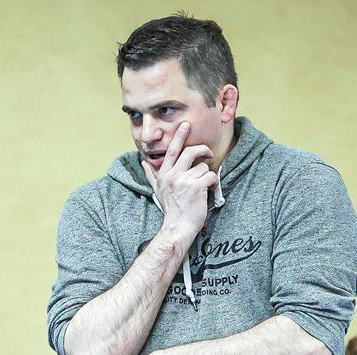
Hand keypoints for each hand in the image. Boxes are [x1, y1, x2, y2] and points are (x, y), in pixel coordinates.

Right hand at [142, 121, 217, 247]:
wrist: (177, 227)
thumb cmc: (170, 210)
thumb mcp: (157, 191)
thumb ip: (151, 175)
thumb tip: (143, 163)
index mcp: (163, 175)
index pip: (171, 151)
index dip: (179, 137)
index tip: (185, 125)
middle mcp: (172, 176)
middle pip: (189, 152)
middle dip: (202, 149)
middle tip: (208, 152)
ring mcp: (184, 181)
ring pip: (203, 167)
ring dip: (206, 176)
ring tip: (202, 187)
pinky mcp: (197, 187)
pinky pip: (211, 176)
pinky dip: (213, 183)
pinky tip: (208, 191)